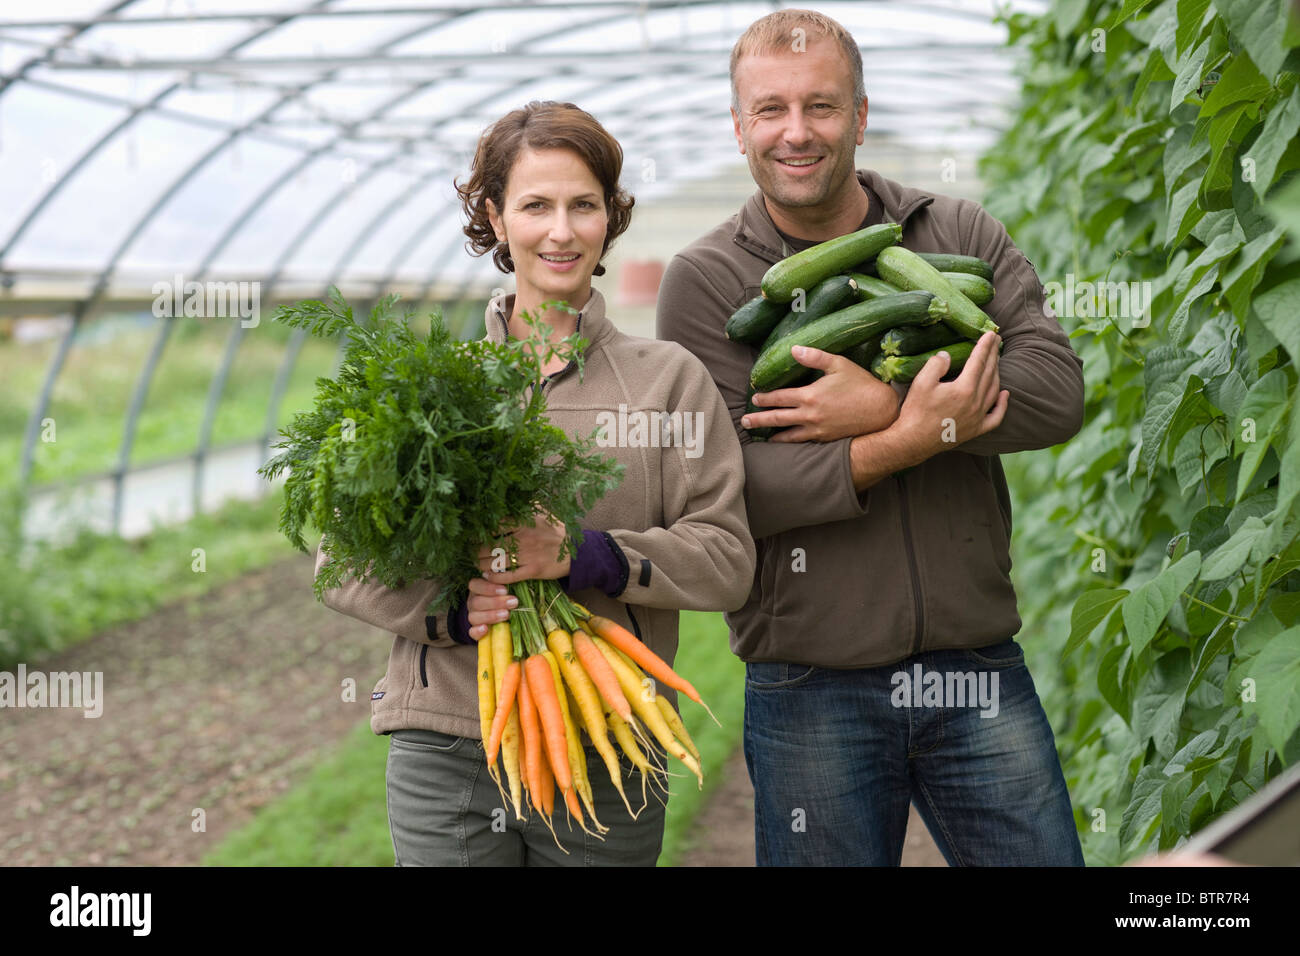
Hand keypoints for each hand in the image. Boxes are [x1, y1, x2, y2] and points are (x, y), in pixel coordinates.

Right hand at [465, 575, 517, 640]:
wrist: (506, 618)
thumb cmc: (507, 598)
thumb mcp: (507, 590)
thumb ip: (508, 586)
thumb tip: (517, 581)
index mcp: (477, 589)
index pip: (475, 585)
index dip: (488, 588)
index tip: (505, 590)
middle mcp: (473, 602)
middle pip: (476, 602)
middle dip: (496, 602)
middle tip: (513, 603)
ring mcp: (473, 617)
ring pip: (474, 616)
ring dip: (491, 615)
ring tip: (506, 614)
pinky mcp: (475, 631)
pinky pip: (472, 632)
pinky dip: (478, 631)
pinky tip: (485, 629)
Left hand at [474, 512, 571, 586]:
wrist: (576, 552)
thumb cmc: (556, 531)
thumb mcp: (543, 512)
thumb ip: (526, 505)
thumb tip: (507, 495)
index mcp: (524, 521)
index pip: (494, 525)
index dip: (479, 530)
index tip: (472, 533)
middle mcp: (524, 538)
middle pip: (490, 545)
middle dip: (476, 550)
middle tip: (470, 551)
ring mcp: (528, 555)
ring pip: (496, 561)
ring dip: (482, 564)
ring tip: (477, 563)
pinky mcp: (533, 571)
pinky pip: (508, 576)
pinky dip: (495, 577)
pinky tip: (488, 575)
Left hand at [740, 346, 901, 441]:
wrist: (882, 411)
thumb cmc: (861, 384)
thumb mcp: (839, 364)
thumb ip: (815, 357)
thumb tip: (794, 348)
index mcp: (810, 396)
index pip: (779, 397)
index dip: (765, 398)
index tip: (754, 398)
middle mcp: (809, 415)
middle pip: (777, 419)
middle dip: (759, 419)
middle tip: (744, 421)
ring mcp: (817, 430)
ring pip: (788, 435)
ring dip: (771, 435)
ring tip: (760, 437)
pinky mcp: (825, 439)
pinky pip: (802, 443)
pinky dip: (790, 443)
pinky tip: (784, 444)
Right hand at [888, 331, 1008, 461]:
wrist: (913, 441)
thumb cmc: (915, 411)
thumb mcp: (921, 382)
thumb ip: (936, 364)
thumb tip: (946, 354)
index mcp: (964, 389)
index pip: (978, 361)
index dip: (985, 346)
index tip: (990, 333)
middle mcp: (976, 402)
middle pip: (990, 373)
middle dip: (994, 354)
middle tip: (997, 340)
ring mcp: (978, 417)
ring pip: (994, 390)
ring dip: (997, 373)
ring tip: (996, 361)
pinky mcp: (976, 430)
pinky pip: (996, 416)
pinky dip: (1003, 404)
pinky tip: (1005, 394)